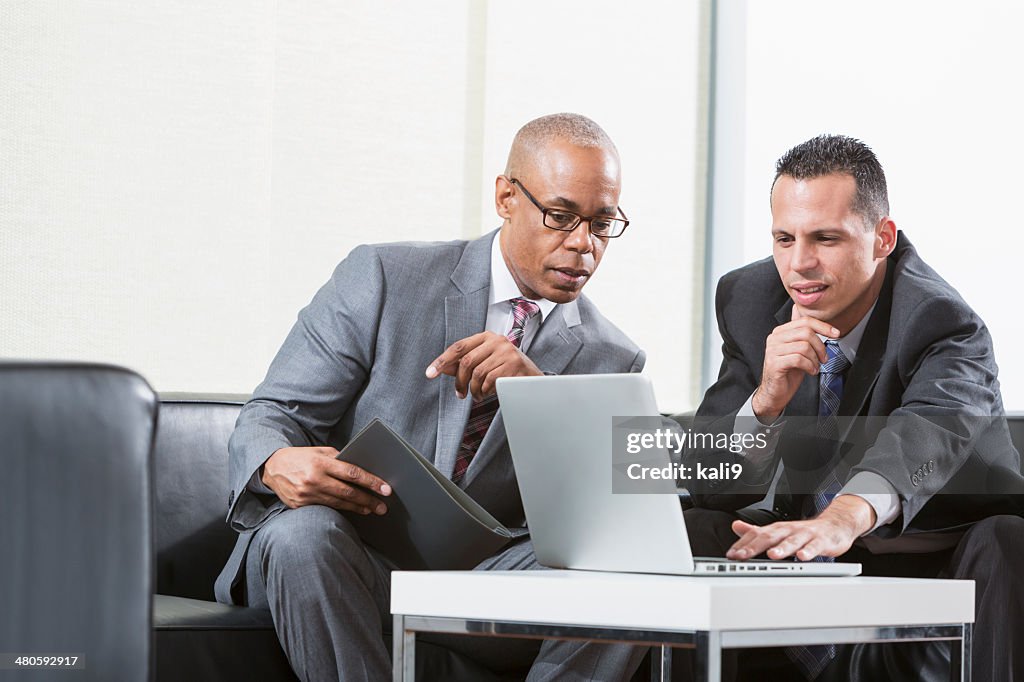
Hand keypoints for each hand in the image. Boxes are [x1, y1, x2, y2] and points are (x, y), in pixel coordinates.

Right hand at [261, 446, 391, 514]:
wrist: (271, 467)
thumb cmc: (299, 457)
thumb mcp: (318, 451)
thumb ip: (338, 458)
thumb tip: (360, 467)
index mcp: (320, 463)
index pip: (352, 473)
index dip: (371, 482)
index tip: (385, 489)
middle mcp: (314, 479)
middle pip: (348, 492)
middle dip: (368, 500)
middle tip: (383, 506)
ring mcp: (306, 494)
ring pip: (338, 503)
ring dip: (357, 508)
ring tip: (370, 509)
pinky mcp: (300, 505)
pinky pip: (325, 508)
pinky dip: (340, 509)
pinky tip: (351, 511)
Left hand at [424, 331, 542, 398]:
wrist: (533, 378)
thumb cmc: (506, 370)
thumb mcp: (484, 363)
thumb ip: (463, 364)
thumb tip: (441, 367)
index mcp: (486, 337)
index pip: (458, 347)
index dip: (442, 361)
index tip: (430, 373)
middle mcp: (496, 340)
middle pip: (466, 361)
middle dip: (460, 381)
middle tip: (460, 394)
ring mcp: (506, 351)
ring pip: (477, 373)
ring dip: (474, 390)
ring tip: (477, 395)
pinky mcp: (514, 364)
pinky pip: (490, 381)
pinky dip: (485, 391)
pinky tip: (488, 393)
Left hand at [725, 495, 876, 560]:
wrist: (834, 526)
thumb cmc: (805, 532)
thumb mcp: (779, 531)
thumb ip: (757, 531)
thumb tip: (736, 527)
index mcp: (777, 529)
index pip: (756, 535)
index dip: (743, 544)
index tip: (731, 555)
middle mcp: (789, 530)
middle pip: (770, 536)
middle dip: (755, 546)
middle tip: (743, 556)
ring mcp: (805, 535)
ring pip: (792, 541)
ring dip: (782, 548)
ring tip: (771, 555)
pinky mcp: (822, 541)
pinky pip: (815, 547)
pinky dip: (809, 552)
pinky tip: (802, 557)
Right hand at [751, 307, 839, 421]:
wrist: (774, 392)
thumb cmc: (787, 372)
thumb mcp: (796, 349)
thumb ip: (798, 330)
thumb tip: (797, 309)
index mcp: (780, 332)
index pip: (804, 321)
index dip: (823, 326)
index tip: (835, 334)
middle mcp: (774, 338)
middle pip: (806, 332)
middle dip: (820, 346)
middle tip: (824, 358)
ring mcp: (772, 351)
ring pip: (804, 346)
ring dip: (815, 359)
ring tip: (815, 366)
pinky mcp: (774, 363)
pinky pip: (799, 359)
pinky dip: (810, 366)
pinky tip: (810, 371)